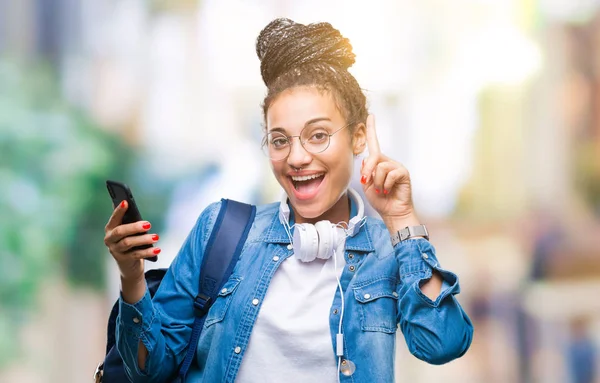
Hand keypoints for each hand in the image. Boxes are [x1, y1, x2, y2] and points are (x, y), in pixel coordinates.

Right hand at [103, 200, 160, 281]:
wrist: (129, 263)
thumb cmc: (130, 240)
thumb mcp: (129, 231)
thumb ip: (130, 221)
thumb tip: (133, 209)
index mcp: (110, 228)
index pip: (114, 218)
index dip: (119, 210)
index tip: (126, 202)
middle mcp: (109, 239)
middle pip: (120, 231)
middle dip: (134, 227)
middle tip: (148, 224)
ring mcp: (115, 250)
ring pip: (128, 243)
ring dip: (143, 239)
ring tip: (156, 237)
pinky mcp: (123, 260)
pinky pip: (136, 255)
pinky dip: (148, 252)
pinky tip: (157, 249)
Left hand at [360, 115, 419, 230]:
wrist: (392, 212)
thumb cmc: (380, 199)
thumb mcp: (368, 184)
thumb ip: (366, 171)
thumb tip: (368, 160)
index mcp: (378, 162)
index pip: (374, 143)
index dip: (372, 129)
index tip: (370, 116)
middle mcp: (388, 161)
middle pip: (373, 157)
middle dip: (367, 171)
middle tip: (367, 182)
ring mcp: (397, 166)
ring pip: (380, 167)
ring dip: (377, 182)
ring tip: (382, 190)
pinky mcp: (403, 173)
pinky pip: (390, 174)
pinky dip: (386, 185)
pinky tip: (388, 190)